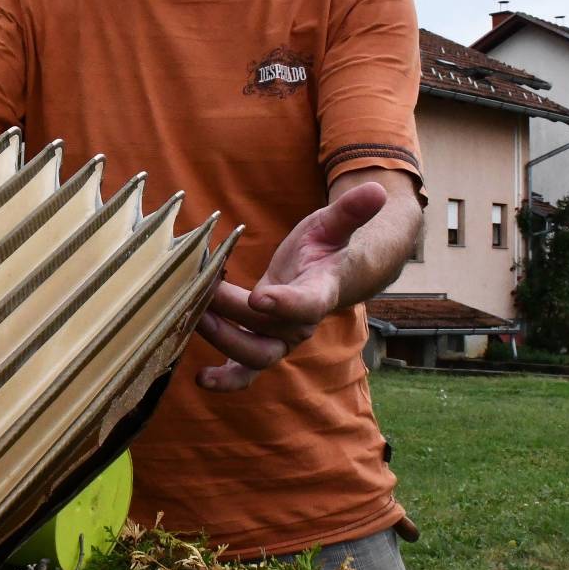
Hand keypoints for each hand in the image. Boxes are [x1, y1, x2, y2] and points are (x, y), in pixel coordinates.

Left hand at [194, 181, 388, 391]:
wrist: (330, 275)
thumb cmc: (328, 246)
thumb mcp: (334, 224)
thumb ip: (351, 212)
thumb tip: (376, 189)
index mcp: (320, 292)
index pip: (306, 304)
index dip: (285, 304)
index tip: (260, 298)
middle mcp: (301, 324)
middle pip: (269, 333)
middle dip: (234, 318)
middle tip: (203, 294)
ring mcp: (281, 338)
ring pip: (254, 356)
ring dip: (222, 341)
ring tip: (192, 316)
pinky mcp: (262, 343)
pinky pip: (246, 371)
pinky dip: (226, 379)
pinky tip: (202, 378)